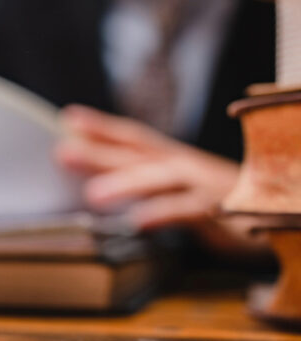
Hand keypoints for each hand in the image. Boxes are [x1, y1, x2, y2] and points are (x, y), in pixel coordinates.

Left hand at [54, 105, 266, 256]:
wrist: (286, 209)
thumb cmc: (226, 201)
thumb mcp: (183, 188)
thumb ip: (149, 183)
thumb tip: (103, 183)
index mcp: (175, 159)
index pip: (134, 138)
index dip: (103, 127)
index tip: (69, 118)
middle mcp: (187, 166)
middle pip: (139, 154)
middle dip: (100, 151)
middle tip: (62, 151)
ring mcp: (205, 186)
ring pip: (161, 179)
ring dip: (126, 184)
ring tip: (92, 195)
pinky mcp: (223, 212)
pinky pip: (191, 211)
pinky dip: (164, 214)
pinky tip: (138, 222)